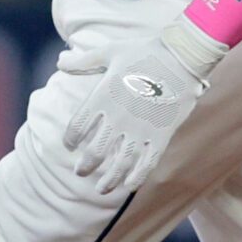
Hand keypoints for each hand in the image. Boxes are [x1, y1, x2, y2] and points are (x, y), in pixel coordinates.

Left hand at [59, 20, 226, 197]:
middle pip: (95, 152)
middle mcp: (118, 117)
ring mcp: (141, 129)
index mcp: (103, 97)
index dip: (71, 139)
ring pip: (120, 163)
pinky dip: (137, 177)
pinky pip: (148, 162)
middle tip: (80, 172)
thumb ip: (83, 61)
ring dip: (109, 180)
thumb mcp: (109, 51)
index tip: (70, 145)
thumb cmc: (144, 51)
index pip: (78, 127)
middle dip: (86, 166)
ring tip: (101, 190)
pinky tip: (129, 186)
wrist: (182, 55)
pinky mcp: (161, 134)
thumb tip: (60, 62)